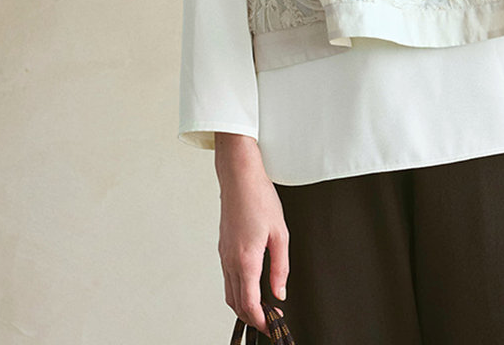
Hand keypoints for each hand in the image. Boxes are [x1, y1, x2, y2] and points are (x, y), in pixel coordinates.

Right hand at [215, 133, 289, 335]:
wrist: (239, 178)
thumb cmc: (260, 199)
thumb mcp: (280, 234)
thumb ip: (280, 267)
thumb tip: (280, 293)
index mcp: (246, 260)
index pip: (249, 304)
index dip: (260, 321)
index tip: (272, 327)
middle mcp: (230, 261)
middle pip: (236, 304)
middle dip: (252, 318)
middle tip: (269, 321)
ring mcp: (224, 255)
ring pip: (230, 293)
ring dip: (243, 306)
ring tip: (262, 308)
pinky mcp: (223, 248)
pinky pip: (228, 278)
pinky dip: (238, 290)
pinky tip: (251, 286)